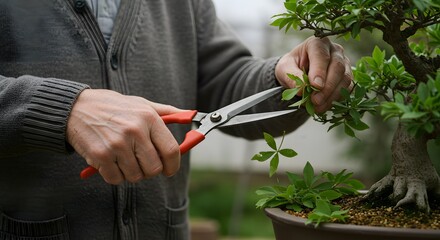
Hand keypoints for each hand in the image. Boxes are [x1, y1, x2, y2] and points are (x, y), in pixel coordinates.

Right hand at [66, 89, 182, 184]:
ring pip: (136, 176)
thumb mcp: (141, 103)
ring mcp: (117, 145)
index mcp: (148, 118)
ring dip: (131, 173)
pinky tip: (110, 161)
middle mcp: (134, 131)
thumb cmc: (112, 107)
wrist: (76, 108)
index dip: (173, 165)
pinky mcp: (101, 156)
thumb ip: (166, 112)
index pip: (171, 150)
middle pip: (154, 168)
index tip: (170, 169)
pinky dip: (115, 175)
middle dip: (150, 170)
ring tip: (123, 158)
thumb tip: (190, 115)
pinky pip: (116, 179)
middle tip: (142, 163)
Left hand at [275, 36, 352, 112]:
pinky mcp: (347, 77)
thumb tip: (302, 89)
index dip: (320, 71)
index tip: (315, 86)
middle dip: (327, 86)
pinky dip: (335, 99)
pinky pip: (346, 89)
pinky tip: (322, 106)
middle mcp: (334, 50)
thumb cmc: (291, 66)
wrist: (298, 72)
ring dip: (332, 95)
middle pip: (337, 67)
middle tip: (315, 100)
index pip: (321, 55)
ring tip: (317, 106)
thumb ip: (292, 76)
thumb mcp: (284, 69)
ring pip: (345, 79)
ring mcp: (344, 63)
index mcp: (317, 43)